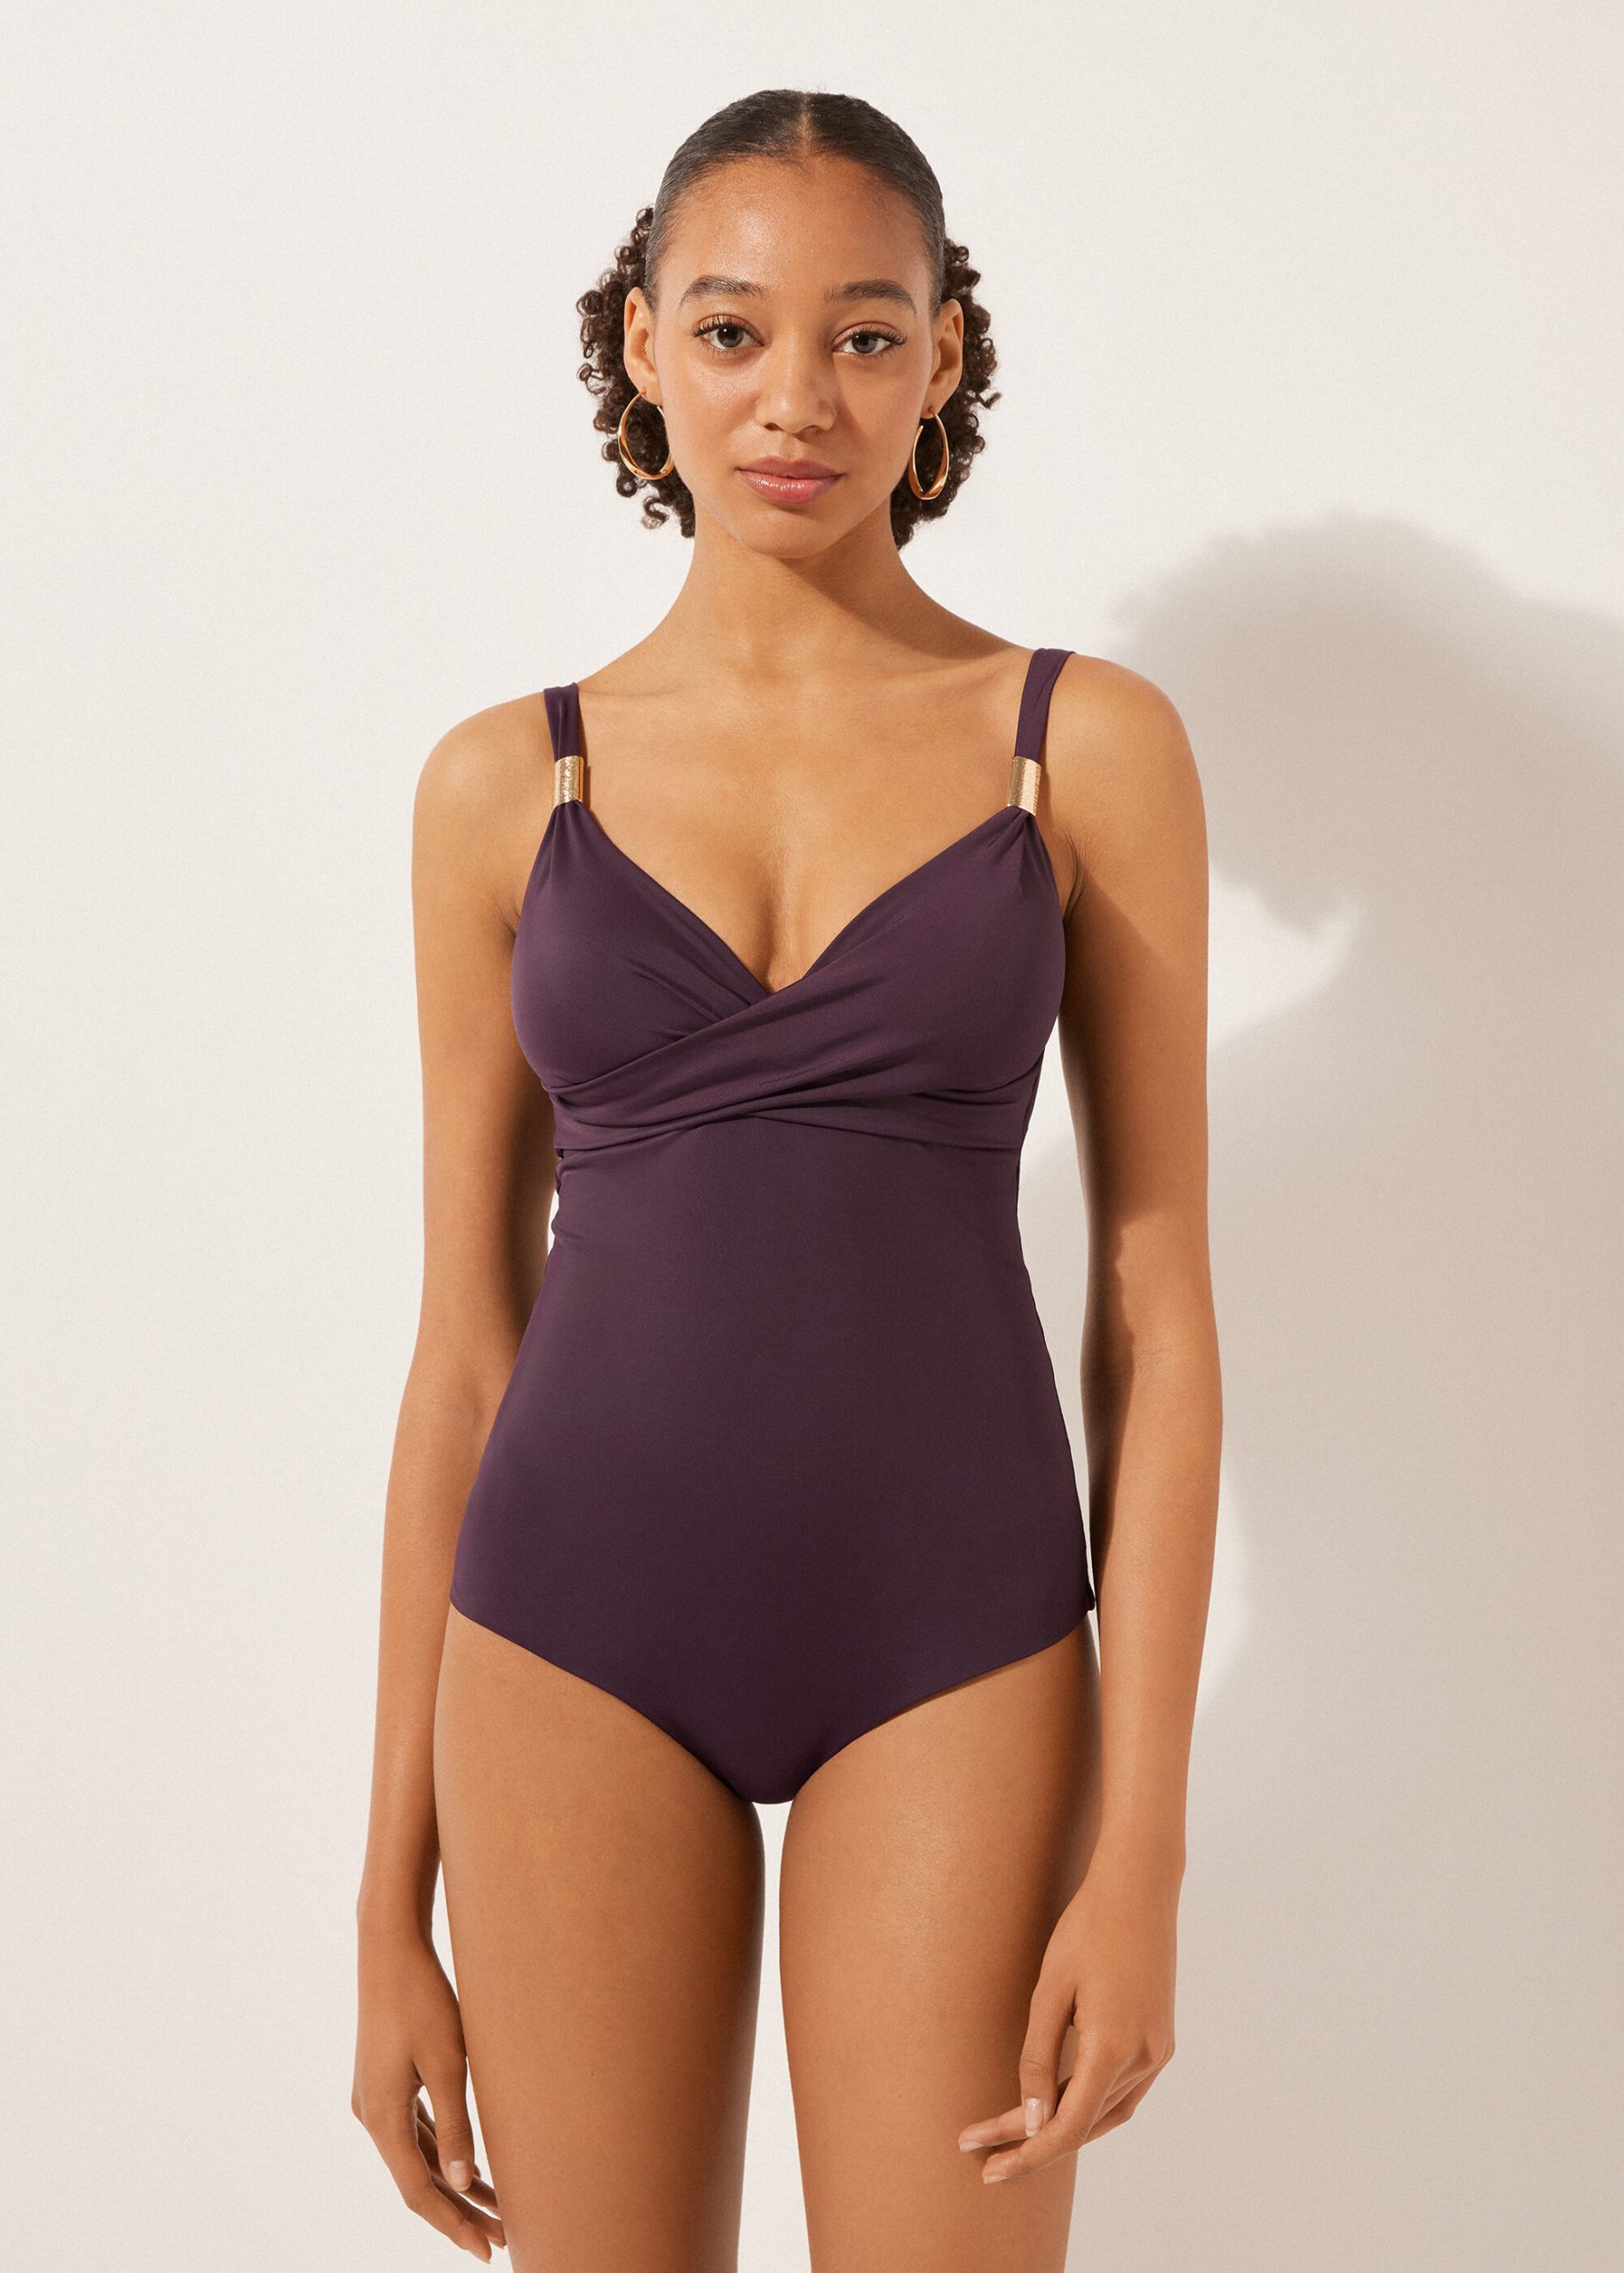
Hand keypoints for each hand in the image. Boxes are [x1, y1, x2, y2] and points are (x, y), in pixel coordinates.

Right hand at [352, 1923, 506, 2258]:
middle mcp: (371, 2115)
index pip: (419, 2192)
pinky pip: (413, 2131)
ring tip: (496, 2207)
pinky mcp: (383, 2081)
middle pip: (417, 2180)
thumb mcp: (447, 2063)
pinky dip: (441, 2152)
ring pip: (416, 2156)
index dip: (453, 2224)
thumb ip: (454, 2125)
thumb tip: (461, 2182)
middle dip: (458, 2211)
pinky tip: (468, 2164)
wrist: (390, 1947)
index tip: (485, 2249)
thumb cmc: (423, 1999)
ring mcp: (375, 2098)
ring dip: (452, 2182)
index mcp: (382, 2118)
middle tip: (499, 2238)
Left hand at [956, 1845, 1179, 2183]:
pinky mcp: (1161, 2040)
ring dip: (1062, 2125)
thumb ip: (1039, 2058)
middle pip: (1082, 2122)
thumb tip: (1031, 2120)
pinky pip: (1123, 2091)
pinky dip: (1090, 2106)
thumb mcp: (1051, 1990)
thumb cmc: (1087, 1929)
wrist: (1140, 1887)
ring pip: (1105, 2112)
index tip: (985, 2165)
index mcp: (1113, 2048)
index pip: (1067, 2126)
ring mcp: (1159, 2052)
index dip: (1025, 2152)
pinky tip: (1060, 2105)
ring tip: (1012, 2135)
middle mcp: (1144, 2059)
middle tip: (983, 2156)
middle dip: (1031, 2140)